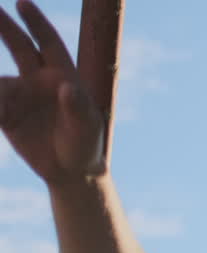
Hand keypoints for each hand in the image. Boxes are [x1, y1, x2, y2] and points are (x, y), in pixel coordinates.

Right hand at [0, 0, 105, 184]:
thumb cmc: (86, 146)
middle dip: (4, 25)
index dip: (36, 22)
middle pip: (18, 45)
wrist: (71, 172)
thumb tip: (67, 87)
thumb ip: (77, 108)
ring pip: (0, 81)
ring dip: (1, 94)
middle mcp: (39, 80)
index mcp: (62, 76)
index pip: (48, 42)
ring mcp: (21, 95)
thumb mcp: (87, 128)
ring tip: (6, 115)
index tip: (22, 3)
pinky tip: (3, 118)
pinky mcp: (6, 113)